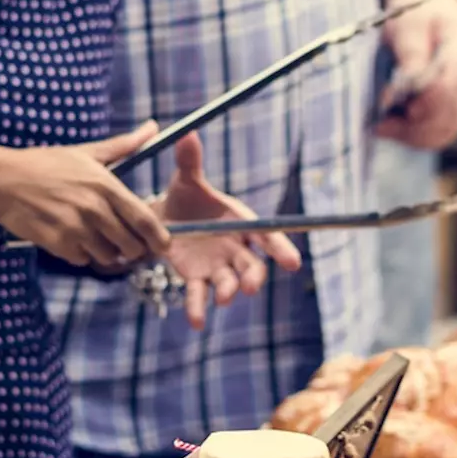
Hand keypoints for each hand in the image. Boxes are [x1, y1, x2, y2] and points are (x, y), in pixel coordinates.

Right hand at [0, 122, 169, 266]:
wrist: (0, 177)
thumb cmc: (45, 164)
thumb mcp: (87, 152)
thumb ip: (124, 145)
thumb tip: (154, 127)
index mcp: (106, 186)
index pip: (145, 221)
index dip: (159, 239)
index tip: (163, 245)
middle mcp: (94, 208)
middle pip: (131, 246)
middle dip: (132, 249)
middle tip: (124, 243)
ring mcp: (75, 226)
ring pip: (108, 257)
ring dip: (105, 252)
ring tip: (95, 237)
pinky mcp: (56, 242)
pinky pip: (82, 259)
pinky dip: (80, 254)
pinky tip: (71, 238)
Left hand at [153, 133, 301, 329]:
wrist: (163, 217)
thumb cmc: (186, 197)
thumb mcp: (186, 179)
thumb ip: (189, 161)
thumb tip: (188, 134)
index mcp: (241, 223)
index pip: (268, 237)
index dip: (281, 250)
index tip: (293, 262)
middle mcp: (236, 249)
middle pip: (253, 267)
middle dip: (255, 277)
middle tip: (251, 285)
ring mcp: (218, 268)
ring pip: (230, 283)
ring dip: (229, 292)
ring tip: (224, 298)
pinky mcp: (196, 279)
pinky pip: (199, 296)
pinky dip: (198, 310)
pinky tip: (196, 323)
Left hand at [377, 0, 456, 148]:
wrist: (432, 7)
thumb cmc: (417, 11)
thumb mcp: (407, 23)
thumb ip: (410, 55)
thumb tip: (401, 92)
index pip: (452, 84)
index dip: (424, 100)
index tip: (389, 104)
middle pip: (452, 113)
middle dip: (414, 124)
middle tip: (381, 124)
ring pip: (449, 128)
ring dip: (415, 135)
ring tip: (384, 128)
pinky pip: (444, 131)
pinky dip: (419, 136)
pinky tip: (395, 129)